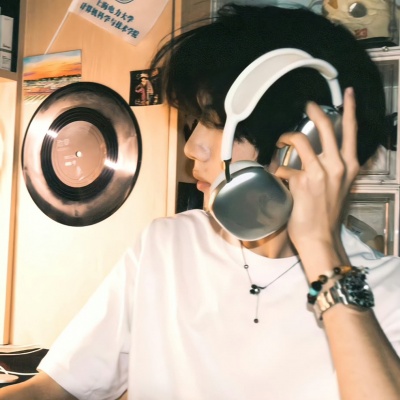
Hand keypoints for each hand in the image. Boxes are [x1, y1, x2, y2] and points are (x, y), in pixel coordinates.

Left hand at [274, 87, 358, 263]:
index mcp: (350, 166)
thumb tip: (317, 155)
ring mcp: (320, 172)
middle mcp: (338, 165)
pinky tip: (277, 176)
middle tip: (306, 105)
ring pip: (299, 141)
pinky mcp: (302, 181)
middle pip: (325, 126)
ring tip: (280, 141)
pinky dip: (277, 170)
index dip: (349, 109)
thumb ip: (333, 169)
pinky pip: (283, 167)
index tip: (347, 93)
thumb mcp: (339, 187)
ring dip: (285, 137)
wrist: (320, 236)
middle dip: (314, 111)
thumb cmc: (327, 214)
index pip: (352, 131)